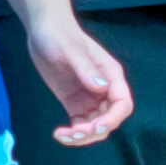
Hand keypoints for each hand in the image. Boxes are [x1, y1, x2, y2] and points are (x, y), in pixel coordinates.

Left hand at [28, 19, 133, 146]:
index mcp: (110, 74)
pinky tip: (59, 133)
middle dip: (95, 131)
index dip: (113, 118)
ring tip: (63, 135)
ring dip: (83, 136)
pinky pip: (80, 124)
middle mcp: (104, 88)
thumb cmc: (59, 33)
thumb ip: (86, 69)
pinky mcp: (74, 102)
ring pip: (95, 126)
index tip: (96, 127)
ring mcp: (90, 97)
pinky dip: (73, 133)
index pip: (122, 103)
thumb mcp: (70, 50)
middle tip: (73, 133)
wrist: (43, 28)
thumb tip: (102, 87)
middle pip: (110, 119)